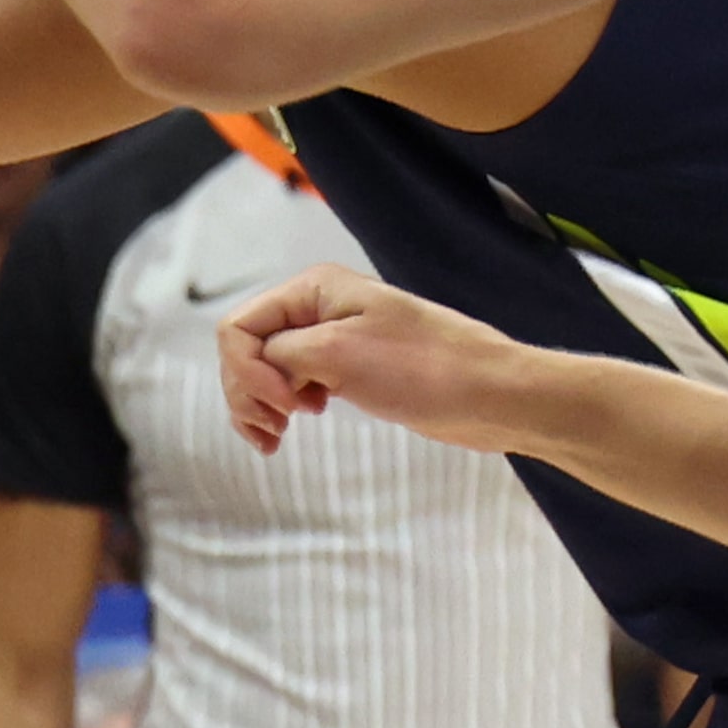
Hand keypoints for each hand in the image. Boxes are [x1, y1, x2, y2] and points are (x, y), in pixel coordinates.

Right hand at [218, 266, 536, 457]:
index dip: (246, 372)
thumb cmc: (423, 368)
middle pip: (247, 349)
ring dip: (259, 404)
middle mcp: (317, 307)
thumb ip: (280, 353)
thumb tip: (255, 365)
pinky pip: (293, 384)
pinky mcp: (347, 369)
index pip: (239, 327)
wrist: (488, 394)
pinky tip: (295, 425)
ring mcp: (332, 338)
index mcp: (312, 289)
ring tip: (276, 437)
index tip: (283, 407)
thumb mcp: (338, 353)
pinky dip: (282, 407)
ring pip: (265, 369)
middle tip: (275, 430)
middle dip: (247, 392)